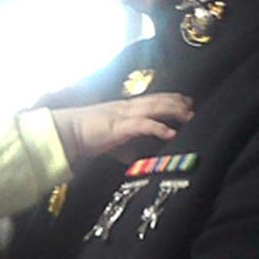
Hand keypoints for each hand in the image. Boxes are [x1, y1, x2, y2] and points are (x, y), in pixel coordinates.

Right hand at [51, 93, 193, 167]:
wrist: (64, 133)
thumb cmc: (84, 136)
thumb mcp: (108, 141)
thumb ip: (122, 147)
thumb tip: (131, 159)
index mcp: (122, 109)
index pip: (150, 100)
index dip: (168, 99)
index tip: (184, 100)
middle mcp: (125, 108)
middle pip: (156, 100)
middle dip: (176, 101)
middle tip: (193, 104)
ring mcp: (122, 115)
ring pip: (153, 108)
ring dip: (173, 111)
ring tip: (189, 115)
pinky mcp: (118, 127)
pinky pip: (142, 125)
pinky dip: (158, 128)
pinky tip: (171, 132)